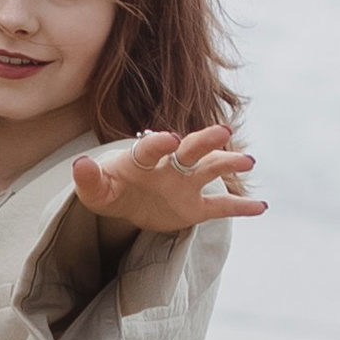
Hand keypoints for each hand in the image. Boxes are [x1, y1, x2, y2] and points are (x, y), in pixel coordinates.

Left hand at [71, 124, 264, 230]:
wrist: (125, 201)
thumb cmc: (109, 189)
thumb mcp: (94, 189)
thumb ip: (88, 179)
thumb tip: (79, 165)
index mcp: (142, 158)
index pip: (151, 146)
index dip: (160, 142)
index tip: (173, 138)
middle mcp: (169, 165)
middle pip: (190, 150)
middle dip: (205, 140)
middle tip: (222, 132)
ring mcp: (185, 184)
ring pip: (210, 170)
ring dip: (228, 164)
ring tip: (248, 161)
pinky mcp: (195, 207)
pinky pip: (220, 207)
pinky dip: (240, 206)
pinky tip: (260, 207)